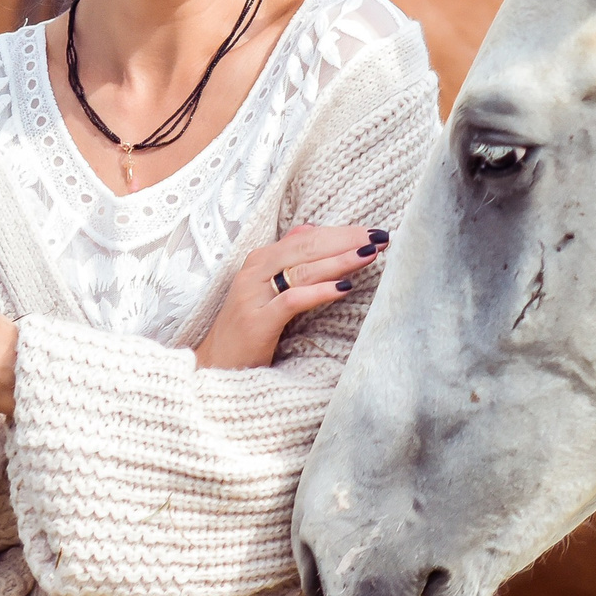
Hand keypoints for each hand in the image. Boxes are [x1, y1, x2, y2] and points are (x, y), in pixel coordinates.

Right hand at [195, 225, 386, 369]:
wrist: (215, 366)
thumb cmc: (247, 329)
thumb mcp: (266, 288)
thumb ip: (287, 258)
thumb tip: (312, 229)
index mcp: (260, 260)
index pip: (306, 237)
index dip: (341, 232)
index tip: (373, 232)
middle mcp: (254, 272)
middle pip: (307, 248)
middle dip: (347, 241)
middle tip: (380, 237)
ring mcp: (254, 296)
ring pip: (303, 270)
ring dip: (340, 260)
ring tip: (370, 255)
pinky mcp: (257, 321)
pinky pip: (293, 300)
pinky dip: (320, 292)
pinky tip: (344, 289)